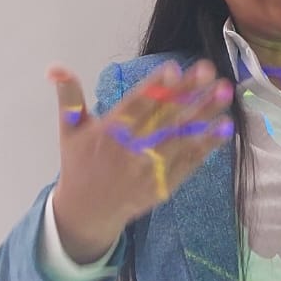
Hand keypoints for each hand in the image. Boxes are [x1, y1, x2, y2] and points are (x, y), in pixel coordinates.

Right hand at [49, 60, 233, 262]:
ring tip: (225, 93)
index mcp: (109, 133)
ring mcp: (149, 170)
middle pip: (163, 118)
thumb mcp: (70, 130)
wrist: (87, 212)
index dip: (155, 88)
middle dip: (188, 94)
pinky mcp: (164, 185)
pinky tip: (224, 127)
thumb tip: (55, 67)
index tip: (174, 69)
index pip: (135, 106)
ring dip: (204, 115)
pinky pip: (189, 162)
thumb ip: (69, 98)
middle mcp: (131, 151)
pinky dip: (207, 145)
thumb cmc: (80, 164)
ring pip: (181, 138)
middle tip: (210, 71)